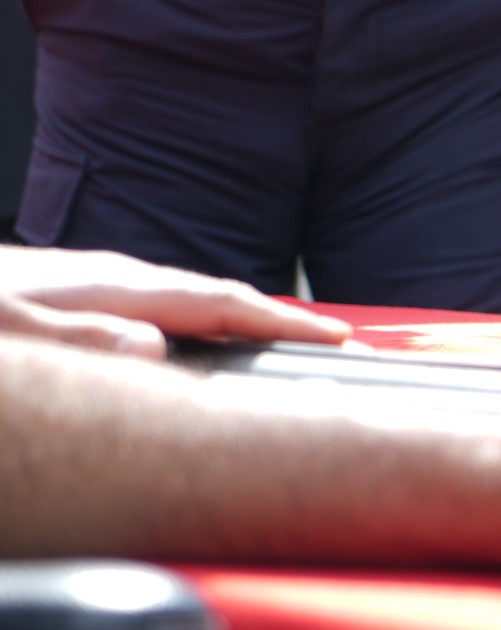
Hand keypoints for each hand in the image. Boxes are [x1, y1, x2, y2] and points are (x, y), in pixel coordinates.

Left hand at [0, 246, 350, 358]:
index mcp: (106, 287)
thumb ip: (78, 342)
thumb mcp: (6, 340)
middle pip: (210, 296)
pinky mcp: (63, 294)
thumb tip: (155, 350)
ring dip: (232, 321)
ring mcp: (85, 283)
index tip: (337, 340)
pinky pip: (153, 309)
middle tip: (327, 345)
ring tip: (272, 344)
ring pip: (181, 302)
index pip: (216, 301)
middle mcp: (106, 279)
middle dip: (272, 319)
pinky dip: (192, 326)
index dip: (279, 322)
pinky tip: (182, 345)